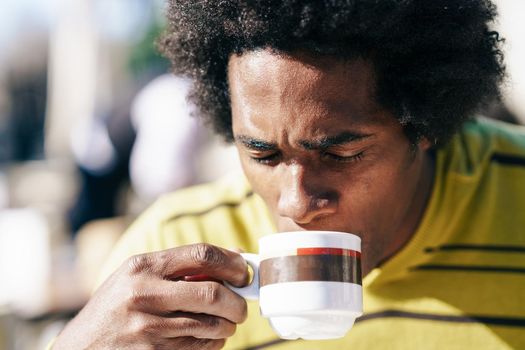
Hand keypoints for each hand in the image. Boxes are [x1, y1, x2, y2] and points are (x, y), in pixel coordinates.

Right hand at [53, 244, 248, 348]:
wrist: (80, 348)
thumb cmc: (116, 306)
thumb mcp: (139, 276)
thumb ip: (182, 266)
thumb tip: (235, 256)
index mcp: (142, 267)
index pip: (201, 255)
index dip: (231, 263)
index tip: (244, 272)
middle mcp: (144, 294)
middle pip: (213, 293)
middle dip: (237, 303)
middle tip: (241, 307)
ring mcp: (147, 329)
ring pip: (211, 326)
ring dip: (227, 326)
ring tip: (224, 323)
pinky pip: (200, 348)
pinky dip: (214, 343)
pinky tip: (209, 338)